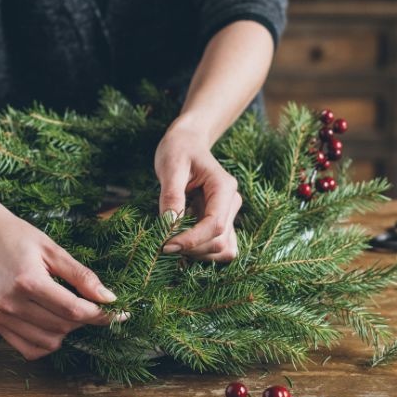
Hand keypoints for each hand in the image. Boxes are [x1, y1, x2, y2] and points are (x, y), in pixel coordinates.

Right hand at [0, 198, 119, 359]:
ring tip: (67, 309)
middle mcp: (11, 303)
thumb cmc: (19, 237)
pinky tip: (52, 323)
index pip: (73, 309)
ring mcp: (1, 316)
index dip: (100, 314)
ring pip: (49, 342)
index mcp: (27, 281)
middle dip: (85, 319)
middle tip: (92, 304)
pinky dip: (48, 342)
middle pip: (63, 326)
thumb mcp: (53, 250)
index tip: (119, 313)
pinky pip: (30, 350)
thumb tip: (109, 298)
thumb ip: (82, 276)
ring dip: (67, 331)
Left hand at [154, 119, 242, 261]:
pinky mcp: (223, 221)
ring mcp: (229, 213)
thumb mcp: (171, 167)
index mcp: (223, 187)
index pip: (215, 225)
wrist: (187, 142)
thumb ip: (172, 196)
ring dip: (198, 253)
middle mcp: (232, 202)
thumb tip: (170, 225)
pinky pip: (220, 247)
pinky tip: (183, 243)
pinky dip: (203, 252)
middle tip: (164, 243)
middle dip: (192, 249)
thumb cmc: (178, 150)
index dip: (191, 240)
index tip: (166, 245)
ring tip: (174, 241)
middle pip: (219, 241)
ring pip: (223, 249)